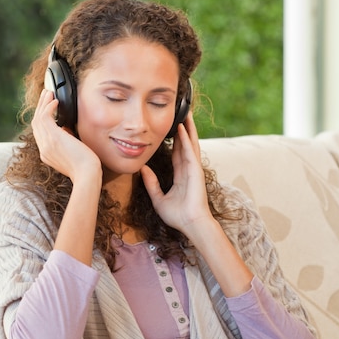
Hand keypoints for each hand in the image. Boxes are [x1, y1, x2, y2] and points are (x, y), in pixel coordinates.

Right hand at [31, 89, 101, 181]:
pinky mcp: (53, 138)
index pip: (39, 133)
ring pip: (38, 118)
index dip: (42, 118)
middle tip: (46, 95)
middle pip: (36, 124)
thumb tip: (66, 130)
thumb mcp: (72, 154)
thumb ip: (66, 143)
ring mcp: (46, 144)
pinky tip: (56, 101)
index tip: (47, 108)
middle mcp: (43, 149)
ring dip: (44, 103)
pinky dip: (49, 107)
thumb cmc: (86, 167)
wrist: (87, 175)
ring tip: (49, 93)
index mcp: (46, 154)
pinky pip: (45, 117)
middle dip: (40, 107)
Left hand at [141, 112, 212, 236]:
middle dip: (183, 130)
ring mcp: (193, 169)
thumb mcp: (158, 198)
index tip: (171, 130)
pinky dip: (186, 139)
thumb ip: (151, 183)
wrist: (190, 224)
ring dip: (188, 129)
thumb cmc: (177, 215)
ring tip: (185, 114)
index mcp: (181, 175)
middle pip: (185, 145)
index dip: (174, 141)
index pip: (177, 154)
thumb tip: (142, 169)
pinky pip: (190, 151)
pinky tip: (183, 128)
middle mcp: (188, 169)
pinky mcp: (196, 170)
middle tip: (180, 115)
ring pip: (190, 144)